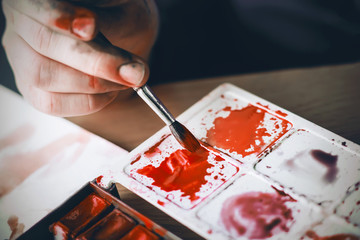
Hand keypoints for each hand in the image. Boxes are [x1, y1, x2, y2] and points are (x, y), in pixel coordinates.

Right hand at [2, 0, 158, 115]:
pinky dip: (87, 102)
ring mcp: (22, 60)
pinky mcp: (33, 89)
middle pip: (43, 46)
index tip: (93, 27)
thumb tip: (129, 70)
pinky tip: (110, 92)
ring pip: (42, 77)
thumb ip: (115, 29)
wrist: (118, 29)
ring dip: (92, 84)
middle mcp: (20, 28)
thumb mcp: (119, 8)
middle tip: (134, 73)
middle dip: (94, 62)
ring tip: (126, 80)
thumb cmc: (116, 13)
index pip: (36, 8)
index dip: (60, 17)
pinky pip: (51, 103)